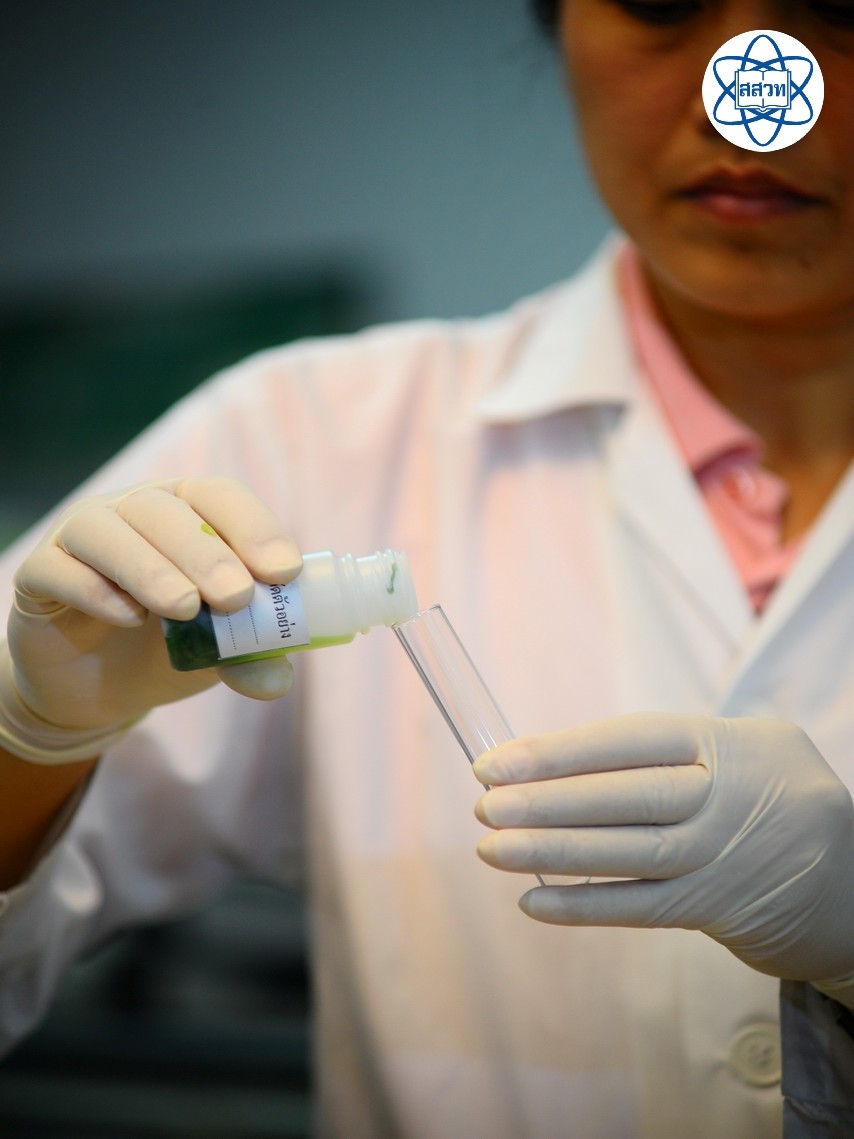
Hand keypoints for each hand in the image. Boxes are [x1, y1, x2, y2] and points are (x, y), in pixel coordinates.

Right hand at [2, 477, 301, 762]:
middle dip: (207, 553)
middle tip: (237, 597)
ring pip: (107, 530)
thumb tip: (278, 680)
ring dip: (151, 567)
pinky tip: (127, 617)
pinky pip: (57, 568)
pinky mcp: (38, 574)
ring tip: (185, 610)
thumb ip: (250, 659)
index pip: (219, 496)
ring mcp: (79, 536)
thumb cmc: (169, 648)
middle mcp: (133, 510)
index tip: (284, 571)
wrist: (97, 688)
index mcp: (187, 511)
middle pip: (166, 510)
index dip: (254, 527)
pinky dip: (93, 589)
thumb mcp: (219, 655)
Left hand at [473, 713, 853, 994]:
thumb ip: (669, 746)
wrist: (853, 873)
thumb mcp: (747, 744)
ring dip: (550, 852)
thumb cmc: (775, 791)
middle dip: (545, 802)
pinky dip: (585, 907)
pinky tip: (534, 902)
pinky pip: (641, 908)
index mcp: (721, 743)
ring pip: (624, 854)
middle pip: (621, 799)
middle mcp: (720, 798)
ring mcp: (718, 856)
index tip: (497, 761)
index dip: (559, 751)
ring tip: (491, 849)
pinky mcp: (714, 908)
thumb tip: (560, 757)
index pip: (627, 742)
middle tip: (483, 806)